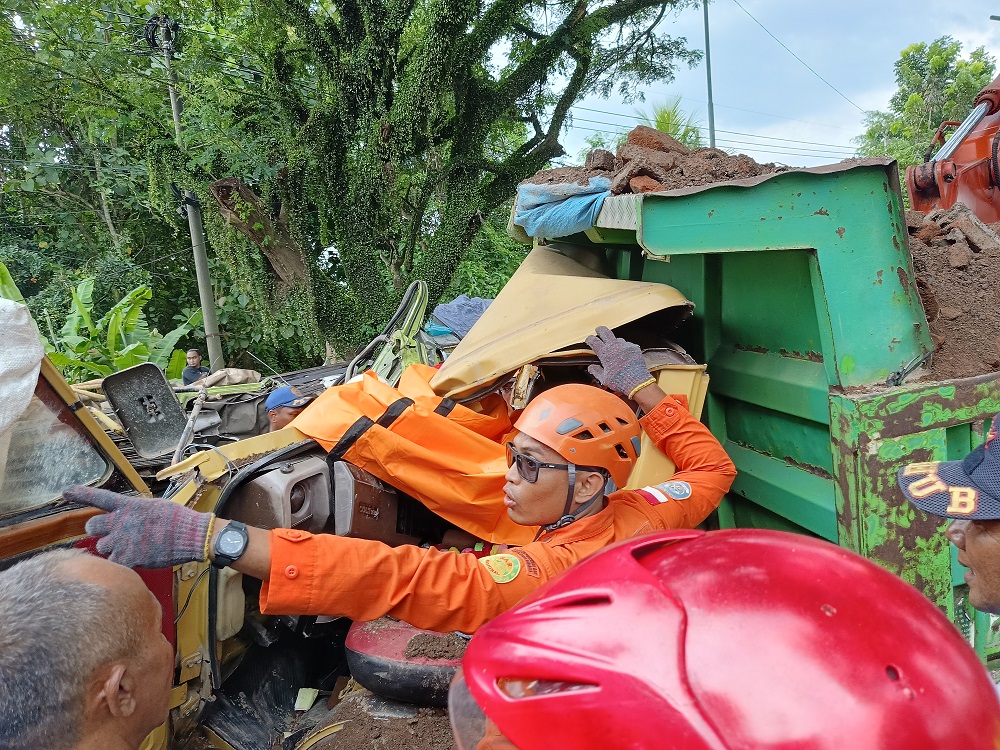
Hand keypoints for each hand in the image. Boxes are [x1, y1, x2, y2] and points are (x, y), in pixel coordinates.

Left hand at [66, 486, 212, 568]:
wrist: (191, 535)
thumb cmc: (178, 521)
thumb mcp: (154, 507)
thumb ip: (135, 512)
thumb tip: (126, 519)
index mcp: (129, 506)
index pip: (99, 497)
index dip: (80, 494)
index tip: (66, 491)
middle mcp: (121, 521)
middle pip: (92, 526)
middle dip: (99, 531)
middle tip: (112, 535)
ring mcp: (123, 540)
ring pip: (101, 547)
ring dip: (111, 549)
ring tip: (130, 548)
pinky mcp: (129, 558)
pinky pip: (114, 563)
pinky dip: (122, 563)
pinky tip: (136, 560)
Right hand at [585, 326, 654, 397]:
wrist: (636, 381)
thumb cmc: (619, 381)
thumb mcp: (604, 378)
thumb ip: (596, 371)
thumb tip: (591, 367)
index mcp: (604, 353)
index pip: (594, 341)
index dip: (590, 339)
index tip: (589, 340)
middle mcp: (614, 346)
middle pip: (605, 332)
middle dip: (600, 330)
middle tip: (598, 330)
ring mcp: (625, 345)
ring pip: (617, 339)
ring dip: (614, 342)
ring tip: (614, 348)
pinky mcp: (634, 347)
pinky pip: (627, 345)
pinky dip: (625, 348)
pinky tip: (625, 355)